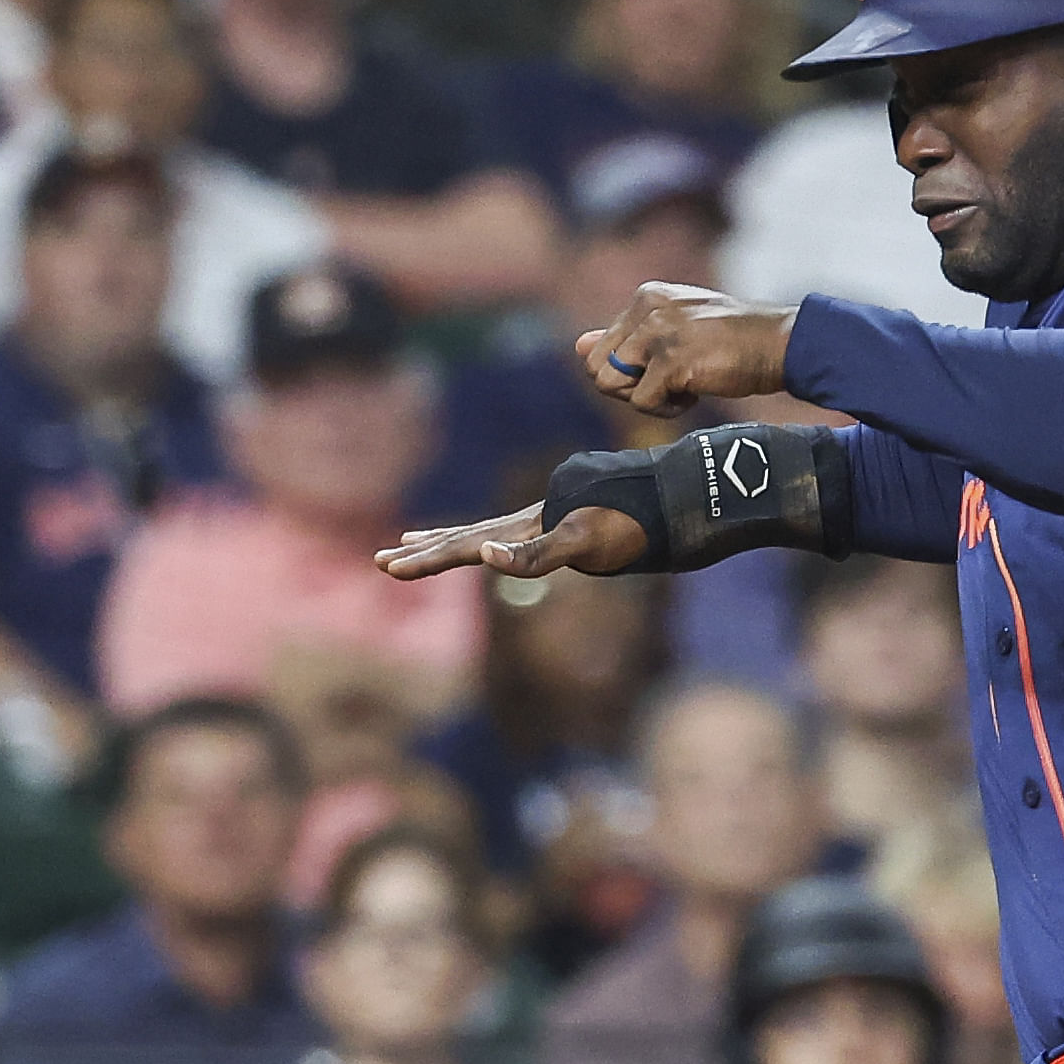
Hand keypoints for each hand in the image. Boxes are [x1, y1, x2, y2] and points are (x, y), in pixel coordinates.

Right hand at [378, 500, 654, 581]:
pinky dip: (500, 545)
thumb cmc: (637, 525)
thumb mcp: (585, 543)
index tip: (389, 565)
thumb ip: (534, 554)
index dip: (428, 557)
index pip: (466, 544)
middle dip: (426, 551)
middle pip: (469, 536)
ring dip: (452, 541)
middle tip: (382, 561)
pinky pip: (526, 540)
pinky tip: (492, 546)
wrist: (681, 498)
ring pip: (489, 532)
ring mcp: (553, 520)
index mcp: (529, 527)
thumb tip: (484, 554)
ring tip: (414, 543)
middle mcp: (536, 521)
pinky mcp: (577, 526)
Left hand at [577, 282, 797, 417]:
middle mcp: (646, 308)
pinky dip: (669, 409)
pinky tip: (695, 394)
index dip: (631, 372)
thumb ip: (626, 336)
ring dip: (646, 399)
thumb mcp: (675, 329)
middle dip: (628, 388)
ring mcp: (658, 333)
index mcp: (645, 297)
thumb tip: (578, 346)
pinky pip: (644, 402)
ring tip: (682, 389)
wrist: (779, 344)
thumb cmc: (734, 340)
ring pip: (613, 385)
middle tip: (668, 386)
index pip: (603, 347)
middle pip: (598, 368)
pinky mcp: (672, 360)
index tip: (667, 369)